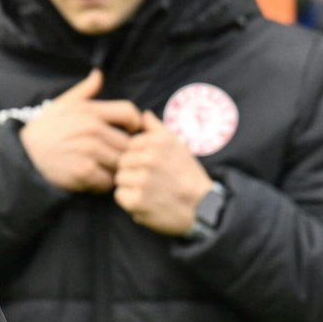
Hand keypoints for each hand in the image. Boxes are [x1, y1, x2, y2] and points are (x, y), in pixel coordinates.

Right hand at [18, 69, 140, 192]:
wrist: (23, 154)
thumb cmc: (44, 129)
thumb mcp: (61, 104)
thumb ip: (84, 90)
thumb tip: (99, 74)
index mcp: (89, 111)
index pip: (129, 112)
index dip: (134, 123)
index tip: (128, 131)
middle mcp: (91, 129)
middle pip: (128, 142)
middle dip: (125, 151)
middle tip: (116, 156)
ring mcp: (89, 151)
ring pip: (120, 162)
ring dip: (116, 168)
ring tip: (105, 168)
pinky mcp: (83, 172)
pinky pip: (108, 180)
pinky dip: (104, 183)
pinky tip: (94, 179)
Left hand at [113, 111, 214, 235]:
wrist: (203, 207)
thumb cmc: (188, 175)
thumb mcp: (179, 146)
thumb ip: (158, 129)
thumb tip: (144, 114)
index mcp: (157, 142)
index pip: (129, 145)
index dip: (139, 158)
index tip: (154, 167)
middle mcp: (149, 159)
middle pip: (122, 162)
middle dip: (133, 171)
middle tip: (153, 181)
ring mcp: (142, 180)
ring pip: (119, 178)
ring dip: (131, 186)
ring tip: (151, 191)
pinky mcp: (137, 201)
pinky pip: (119, 195)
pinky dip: (130, 201)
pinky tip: (147, 202)